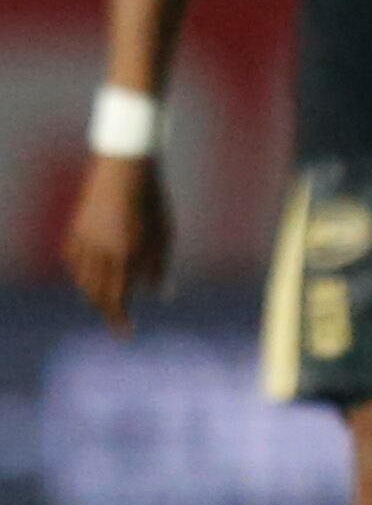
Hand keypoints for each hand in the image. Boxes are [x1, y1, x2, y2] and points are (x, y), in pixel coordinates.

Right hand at [64, 153, 165, 332]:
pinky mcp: (75, 230)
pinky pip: (74, 261)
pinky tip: (88, 279)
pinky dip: (81, 274)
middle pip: (97, 293)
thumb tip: (161, 295)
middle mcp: (101, 252)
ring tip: (105, 302)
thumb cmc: (152, 202)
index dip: (121, 319)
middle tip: (118, 321)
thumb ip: (159, 266)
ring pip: (83, 279)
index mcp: (125, 255)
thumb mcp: (164, 235)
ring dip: (93, 294)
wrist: (125, 170)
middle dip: (107, 310)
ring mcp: (85, 241)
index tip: (125, 334)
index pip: (119, 297)